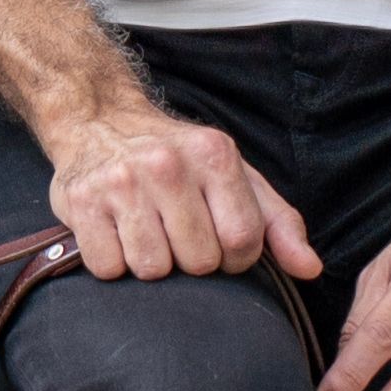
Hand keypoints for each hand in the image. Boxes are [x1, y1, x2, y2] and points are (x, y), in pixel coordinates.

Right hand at [41, 92, 318, 288]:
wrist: (99, 121)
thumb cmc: (178, 160)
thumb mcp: (236, 177)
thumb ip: (278, 223)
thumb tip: (310, 269)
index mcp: (213, 155)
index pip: (242, 240)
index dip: (235, 258)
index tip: (221, 245)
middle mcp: (166, 164)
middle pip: (198, 261)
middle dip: (192, 261)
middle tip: (177, 234)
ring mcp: (120, 182)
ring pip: (152, 269)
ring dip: (151, 264)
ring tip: (146, 233)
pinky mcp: (80, 201)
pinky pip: (108, 268)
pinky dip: (112, 263)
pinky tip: (115, 234)